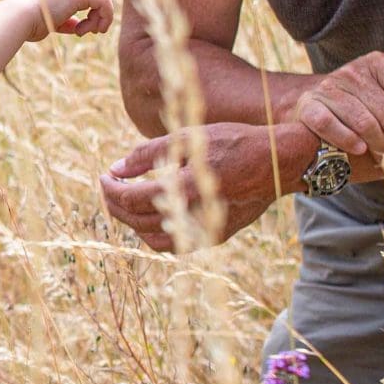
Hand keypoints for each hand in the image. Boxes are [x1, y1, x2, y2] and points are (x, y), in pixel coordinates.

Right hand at [30, 0, 121, 39]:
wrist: (21, 18)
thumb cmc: (31, 20)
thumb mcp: (54, 18)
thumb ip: (68, 19)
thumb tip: (77, 27)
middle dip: (102, 12)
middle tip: (88, 30)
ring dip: (101, 18)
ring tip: (86, 32)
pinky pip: (105, 3)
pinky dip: (101, 19)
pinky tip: (83, 31)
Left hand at [98, 121, 309, 252]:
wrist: (278, 162)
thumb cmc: (234, 143)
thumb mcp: (189, 137)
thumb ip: (148, 153)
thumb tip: (117, 168)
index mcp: (186, 187)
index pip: (133, 198)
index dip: (112, 189)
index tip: (104, 176)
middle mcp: (195, 215)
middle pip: (138, 221)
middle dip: (116, 205)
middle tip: (108, 188)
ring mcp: (207, 231)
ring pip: (153, 239)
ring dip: (132, 223)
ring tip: (124, 202)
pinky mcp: (216, 236)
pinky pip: (175, 246)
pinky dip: (154, 234)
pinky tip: (150, 216)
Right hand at [295, 51, 383, 173]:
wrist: (315, 98)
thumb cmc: (364, 93)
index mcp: (379, 63)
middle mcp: (354, 72)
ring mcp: (330, 89)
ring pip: (365, 124)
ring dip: (383, 149)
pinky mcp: (310, 106)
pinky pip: (331, 125)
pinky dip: (348, 140)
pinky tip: (361, 151)